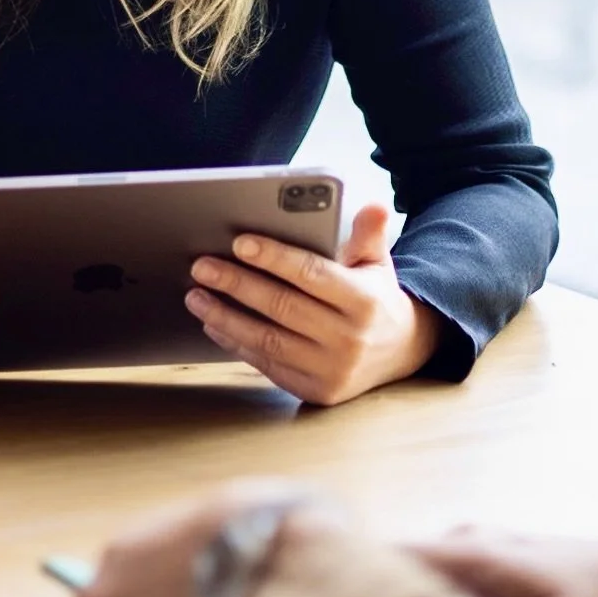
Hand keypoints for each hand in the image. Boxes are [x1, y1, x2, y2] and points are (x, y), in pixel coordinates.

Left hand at [185, 204, 440, 403]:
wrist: (401, 353)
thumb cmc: (375, 297)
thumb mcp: (378, 263)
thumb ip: (369, 234)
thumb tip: (374, 205)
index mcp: (365, 301)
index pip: (312, 274)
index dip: (274, 257)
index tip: (239, 242)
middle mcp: (350, 339)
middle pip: (282, 306)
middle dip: (236, 284)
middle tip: (201, 266)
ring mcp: (332, 370)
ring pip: (268, 340)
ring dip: (225, 317)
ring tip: (196, 296)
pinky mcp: (316, 392)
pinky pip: (268, 365)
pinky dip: (237, 344)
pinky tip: (214, 325)